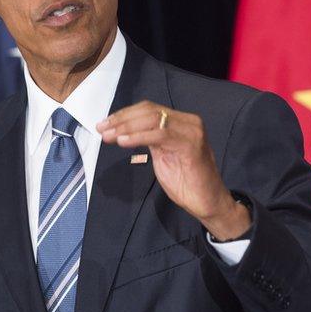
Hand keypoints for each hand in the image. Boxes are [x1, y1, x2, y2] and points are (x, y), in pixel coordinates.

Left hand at [97, 101, 250, 239]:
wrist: (209, 202)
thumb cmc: (186, 182)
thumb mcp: (162, 155)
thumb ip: (149, 140)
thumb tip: (125, 131)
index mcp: (180, 122)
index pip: (149, 109)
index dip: (124, 114)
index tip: (104, 124)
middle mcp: (188, 121)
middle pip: (149, 111)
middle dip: (121, 119)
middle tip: (101, 129)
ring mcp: (191, 131)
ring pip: (153, 120)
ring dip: (126, 127)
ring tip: (108, 136)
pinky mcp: (191, 145)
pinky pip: (160, 135)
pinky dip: (139, 137)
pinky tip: (123, 142)